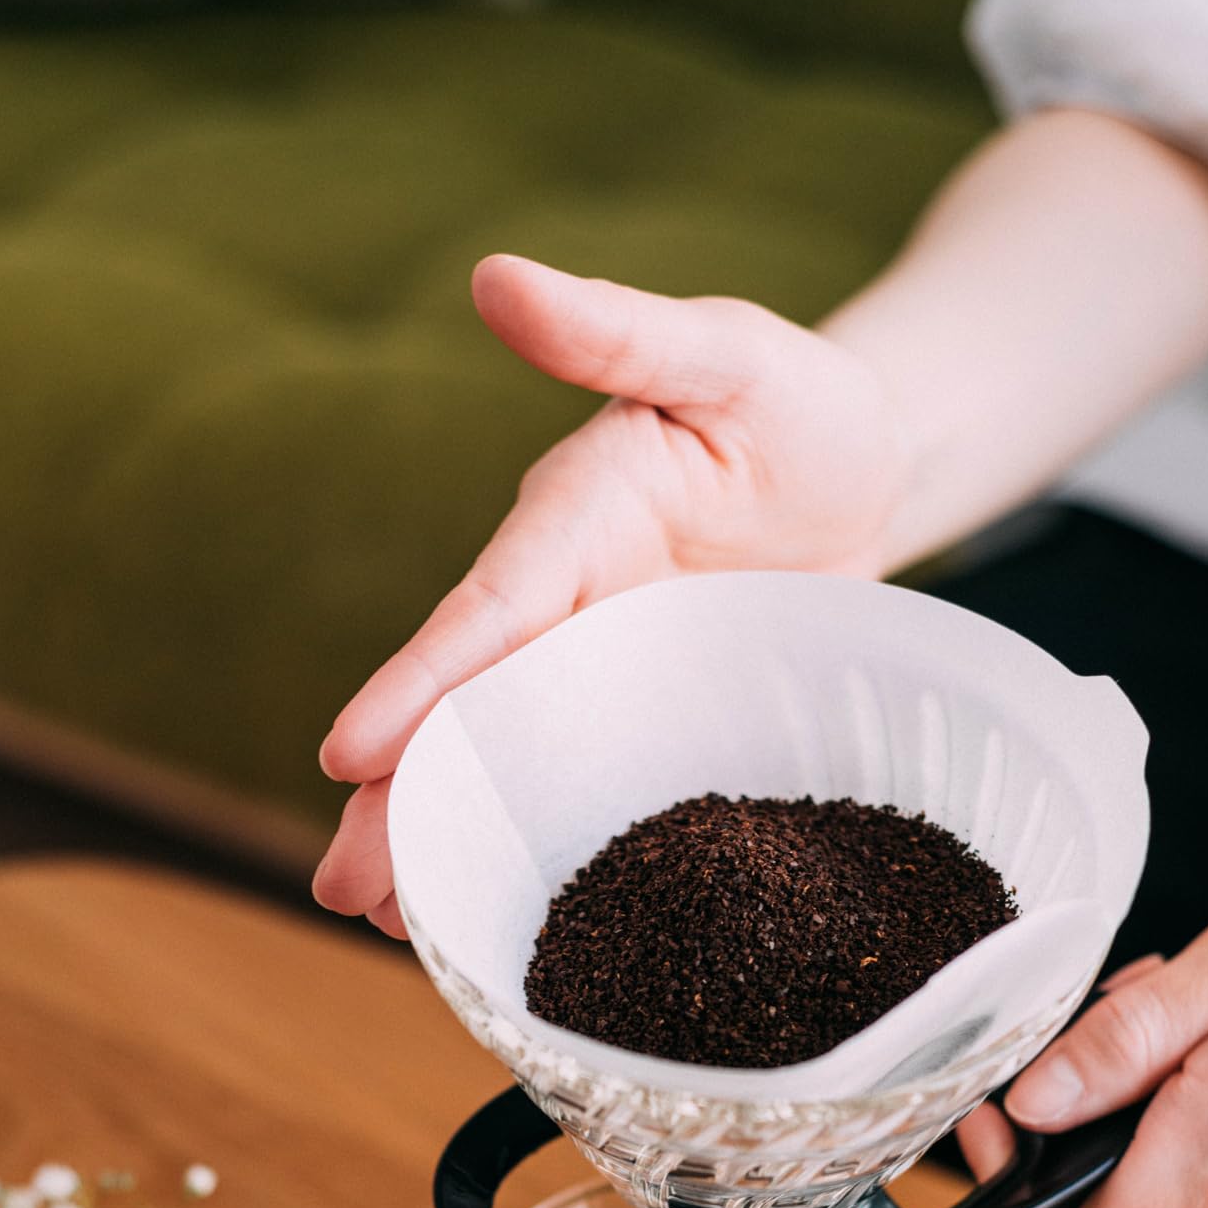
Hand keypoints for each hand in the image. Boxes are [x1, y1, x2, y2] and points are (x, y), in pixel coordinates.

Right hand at [315, 253, 905, 933]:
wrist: (868, 473)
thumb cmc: (799, 402)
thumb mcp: (730, 352)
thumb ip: (620, 330)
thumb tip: (495, 275)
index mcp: (572, 525)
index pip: (483, 614)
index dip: (417, 686)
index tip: (348, 756)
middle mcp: (568, 608)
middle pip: (470, 714)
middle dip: (401, 802)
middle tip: (339, 893)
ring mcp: (605, 676)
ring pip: (513, 767)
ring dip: (452, 844)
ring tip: (395, 932)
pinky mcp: (649, 724)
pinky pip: (587, 794)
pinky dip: (541, 851)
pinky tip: (502, 921)